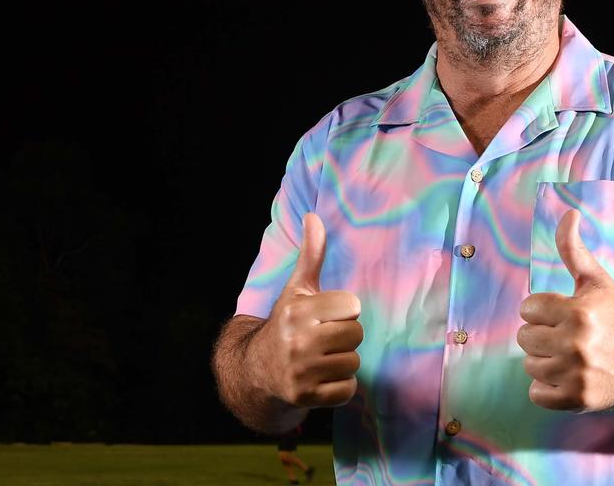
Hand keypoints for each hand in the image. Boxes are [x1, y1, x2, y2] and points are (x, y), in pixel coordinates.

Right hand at [249, 212, 363, 408]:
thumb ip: (311, 255)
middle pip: (356, 334)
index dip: (343, 310)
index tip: (326, 315)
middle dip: (345, 336)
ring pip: (353, 362)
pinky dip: (341, 386)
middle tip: (325, 338)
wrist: (258, 369)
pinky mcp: (306, 397)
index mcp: (297, 311)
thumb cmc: (286, 323)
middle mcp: (297, 341)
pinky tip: (323, 377)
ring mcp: (301, 372)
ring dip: (343, 361)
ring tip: (323, 357)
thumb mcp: (296, 289)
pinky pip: (347, 390)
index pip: (352, 306)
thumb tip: (314, 216)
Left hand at [517, 210, 613, 410]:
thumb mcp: (597, 281)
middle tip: (566, 336)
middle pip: (525, 337)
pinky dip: (547, 387)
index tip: (563, 314)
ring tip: (568, 356)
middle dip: (542, 334)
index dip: (543, 310)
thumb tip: (567, 213)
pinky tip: (566, 376)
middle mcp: (577, 343)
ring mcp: (576, 374)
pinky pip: (536, 393)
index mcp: (579, 311)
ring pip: (529, 364)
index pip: (528, 308)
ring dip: (544, 360)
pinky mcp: (577, 399)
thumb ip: (573, 250)